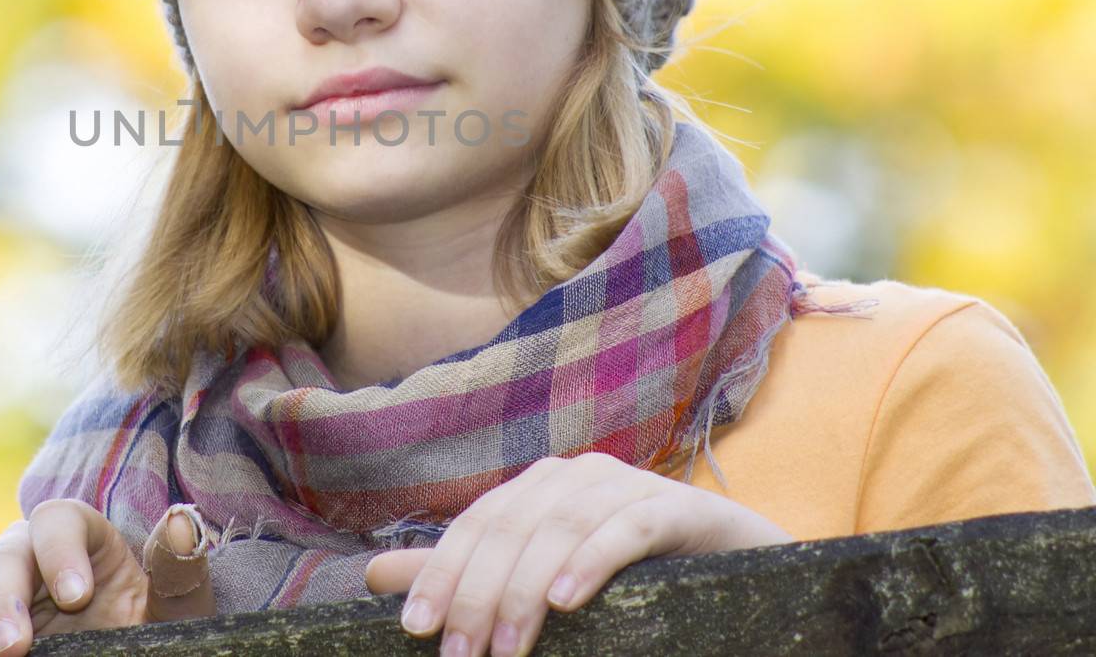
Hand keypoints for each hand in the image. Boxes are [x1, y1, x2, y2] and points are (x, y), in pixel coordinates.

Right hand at [0, 500, 215, 655]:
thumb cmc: (147, 641)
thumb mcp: (175, 615)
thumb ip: (178, 573)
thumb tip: (184, 521)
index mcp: (82, 543)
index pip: (59, 519)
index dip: (61, 550)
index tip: (78, 596)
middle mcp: (28, 558)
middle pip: (3, 553)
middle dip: (4, 598)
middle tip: (15, 648)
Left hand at [363, 453, 792, 656]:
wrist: (739, 567)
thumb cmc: (632, 579)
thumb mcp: (543, 582)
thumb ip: (468, 575)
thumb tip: (373, 574)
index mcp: (538, 489)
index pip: (477, 525)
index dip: (441, 572)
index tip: (415, 628)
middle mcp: (575, 475)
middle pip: (511, 526)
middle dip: (478, 592)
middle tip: (462, 656)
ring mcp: (628, 484)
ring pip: (560, 525)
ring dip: (527, 588)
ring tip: (508, 648)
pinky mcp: (678, 507)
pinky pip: (627, 526)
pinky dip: (592, 559)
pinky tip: (567, 599)